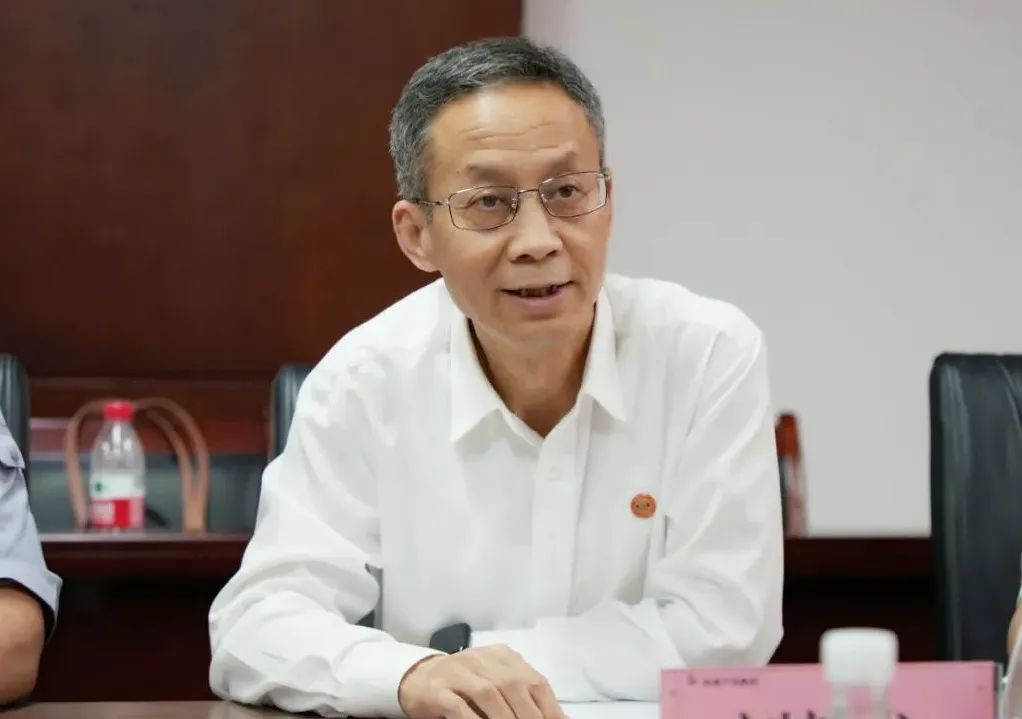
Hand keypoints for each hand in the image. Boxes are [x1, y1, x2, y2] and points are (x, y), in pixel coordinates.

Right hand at [398, 645, 565, 718]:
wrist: (418, 678)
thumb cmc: (464, 686)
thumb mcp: (496, 683)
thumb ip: (522, 696)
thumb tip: (556, 718)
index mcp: (502, 656)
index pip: (534, 681)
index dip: (550, 708)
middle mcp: (481, 659)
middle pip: (514, 686)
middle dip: (530, 716)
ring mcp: (458, 672)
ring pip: (488, 694)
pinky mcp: (438, 690)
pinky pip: (458, 706)